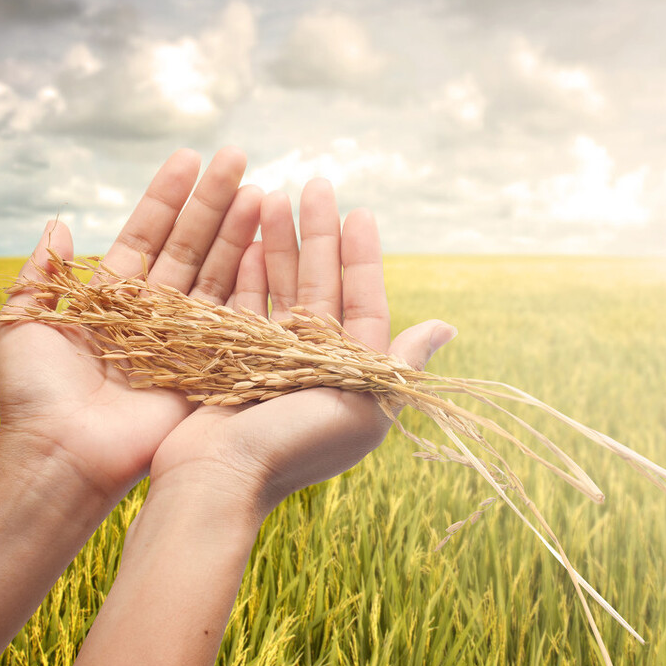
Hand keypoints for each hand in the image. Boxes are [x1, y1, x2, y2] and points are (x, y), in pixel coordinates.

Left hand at [0, 147, 262, 501]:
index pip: (146, 234)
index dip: (167, 197)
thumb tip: (57, 222)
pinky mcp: (208, 363)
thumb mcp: (21, 321)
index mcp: (114, 298)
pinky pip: (232, 312)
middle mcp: (154, 311)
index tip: (189, 157)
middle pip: (189, 245)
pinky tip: (265, 241)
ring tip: (258, 189)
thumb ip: (42, 273)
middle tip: (237, 157)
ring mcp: (184, 336)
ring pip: (216, 271)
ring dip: (237, 229)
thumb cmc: (34, 394)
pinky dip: (249, 277)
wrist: (62, 454)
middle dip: (212, 201)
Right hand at [147, 177, 455, 519]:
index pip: (363, 300)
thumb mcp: (363, 406)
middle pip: (320, 284)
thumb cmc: (295, 447)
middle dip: (318, 233)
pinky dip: (248, 268)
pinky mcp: (230, 357)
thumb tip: (447, 326)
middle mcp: (313, 363)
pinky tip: (250, 235)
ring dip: (281, 241)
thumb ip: (400, 363)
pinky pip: (243, 301)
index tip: (360, 211)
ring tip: (275, 194)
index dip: (362, 256)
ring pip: (281, 286)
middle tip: (315, 184)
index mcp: (351, 374)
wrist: (218, 482)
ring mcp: (269, 358)